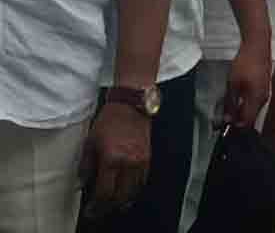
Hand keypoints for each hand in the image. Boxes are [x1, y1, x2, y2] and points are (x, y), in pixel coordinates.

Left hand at [79, 102, 150, 217]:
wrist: (131, 105)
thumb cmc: (110, 120)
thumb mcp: (90, 141)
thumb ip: (86, 164)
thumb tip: (83, 182)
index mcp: (111, 159)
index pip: (105, 191)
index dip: (97, 205)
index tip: (91, 209)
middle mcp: (128, 163)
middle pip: (121, 195)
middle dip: (109, 206)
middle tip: (101, 210)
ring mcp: (140, 161)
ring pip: (134, 190)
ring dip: (124, 200)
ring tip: (115, 205)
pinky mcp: (148, 157)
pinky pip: (143, 179)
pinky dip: (135, 189)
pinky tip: (128, 191)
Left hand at [222, 39, 270, 127]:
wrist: (257, 46)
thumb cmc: (245, 63)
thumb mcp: (233, 84)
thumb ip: (230, 103)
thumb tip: (227, 118)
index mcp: (256, 100)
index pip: (247, 122)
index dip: (235, 127)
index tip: (223, 127)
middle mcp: (263, 98)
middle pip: (250, 117)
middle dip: (236, 120)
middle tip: (222, 119)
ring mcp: (265, 92)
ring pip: (253, 109)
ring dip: (240, 111)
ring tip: (227, 108)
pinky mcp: (264, 86)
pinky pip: (255, 101)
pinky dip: (245, 103)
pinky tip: (237, 98)